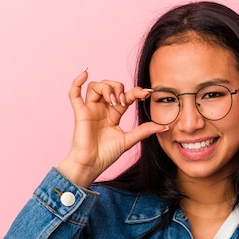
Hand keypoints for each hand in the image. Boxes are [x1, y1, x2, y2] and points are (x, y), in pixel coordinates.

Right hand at [57, 69, 167, 186]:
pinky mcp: (80, 113)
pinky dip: (77, 82)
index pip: (125, 96)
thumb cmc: (107, 154)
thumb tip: (164, 126)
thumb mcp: (129, 140)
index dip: (136, 92)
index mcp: (114, 114)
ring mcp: (90, 110)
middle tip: (123, 102)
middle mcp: (102, 109)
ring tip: (112, 101)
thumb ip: (144, 131)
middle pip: (110, 86)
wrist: (92, 164)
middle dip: (119, 89)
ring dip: (106, 88)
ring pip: (95, 86)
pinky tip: (84, 73)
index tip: (147, 93)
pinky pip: (74, 93)